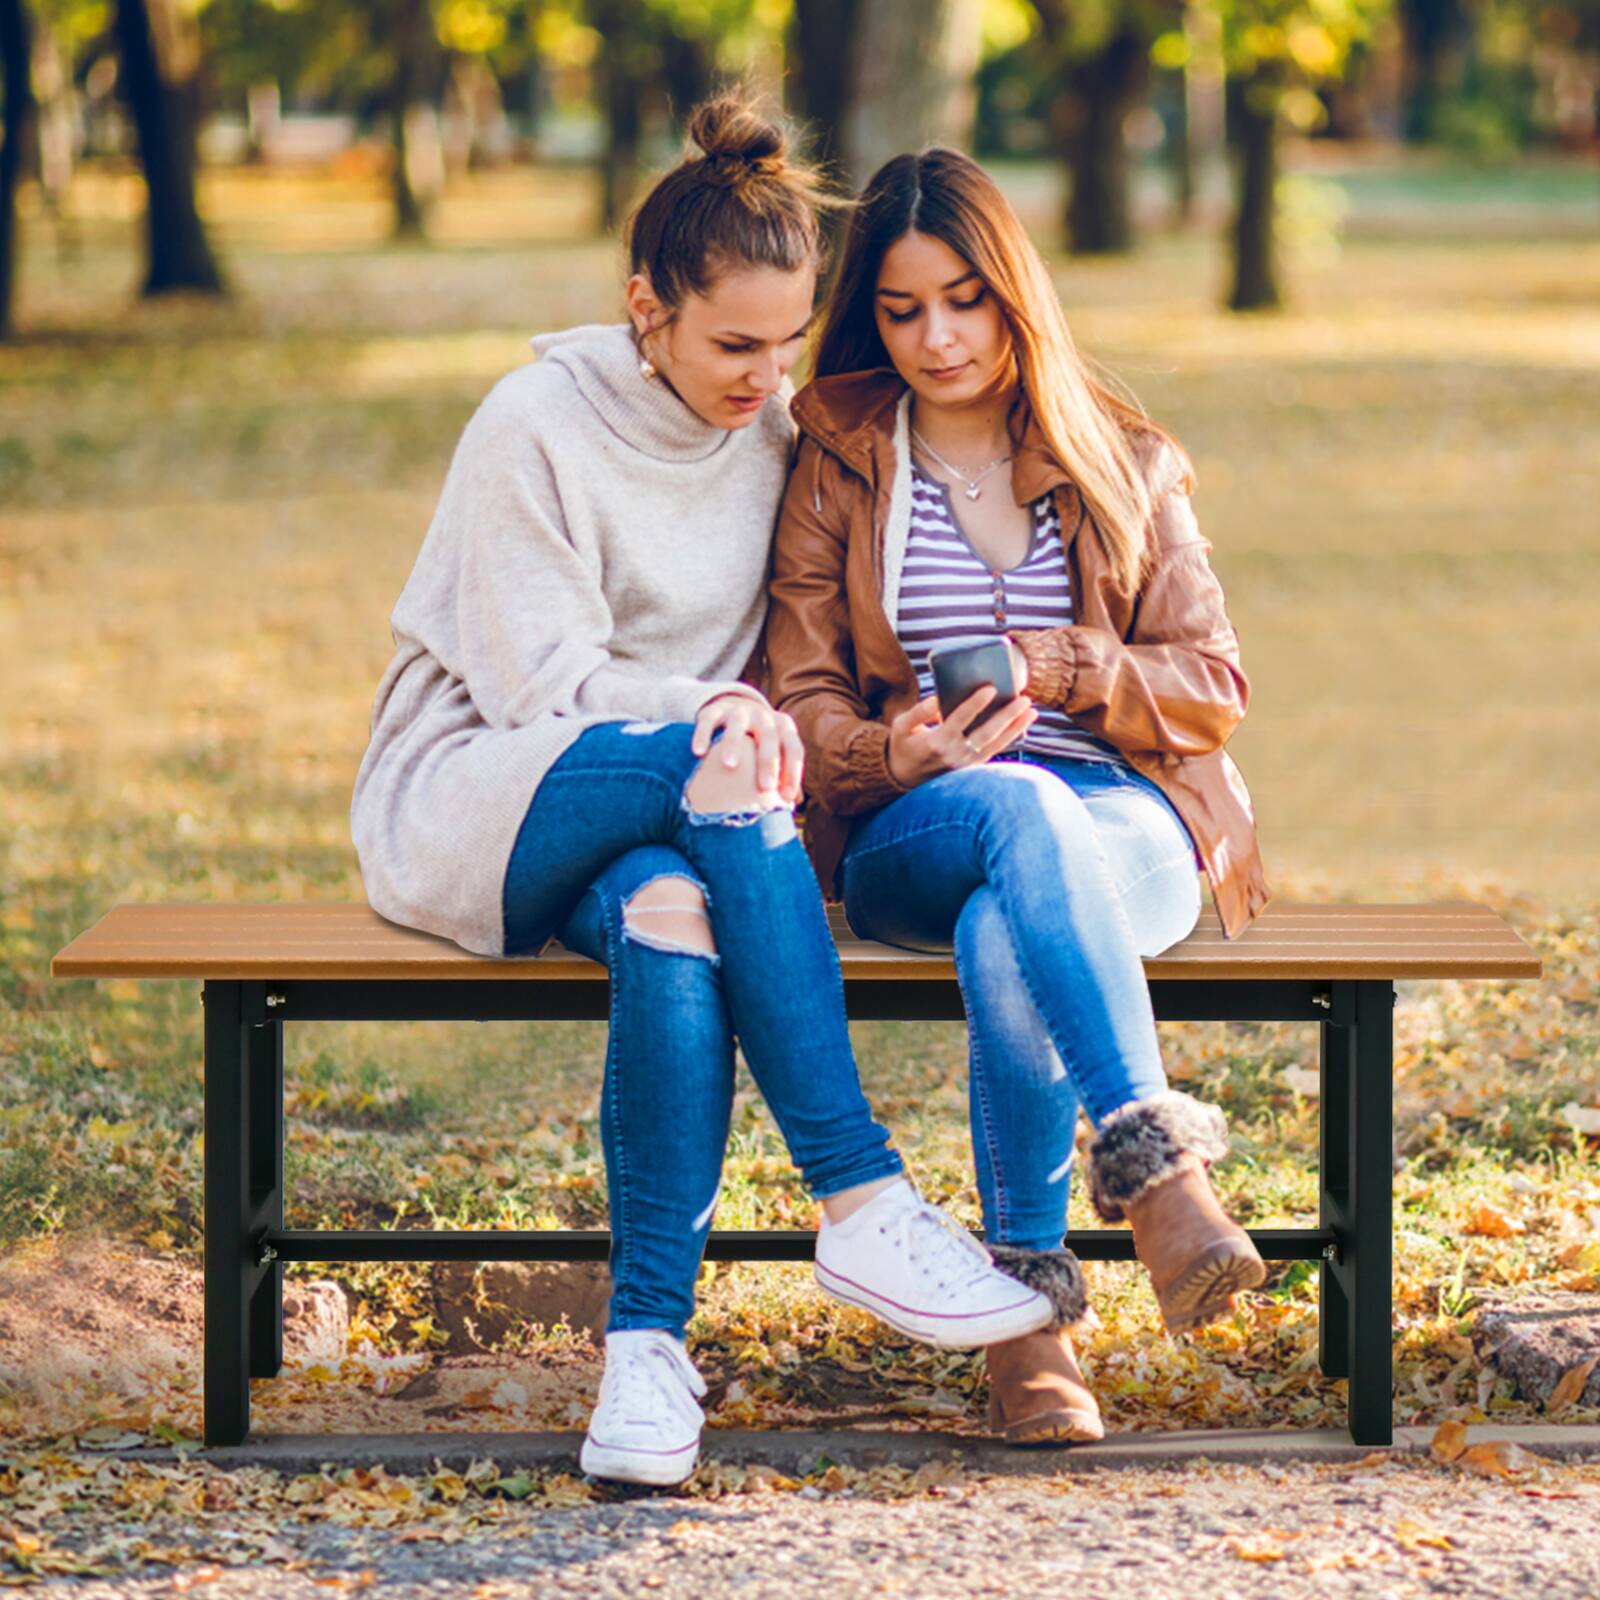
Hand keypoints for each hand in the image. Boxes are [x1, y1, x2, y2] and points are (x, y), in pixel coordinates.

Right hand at [691, 694, 804, 804]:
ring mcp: (738, 711)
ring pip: (737, 725)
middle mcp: (763, 716)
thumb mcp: (776, 751)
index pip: (793, 748)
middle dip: (768, 762)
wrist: (736, 707)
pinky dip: (702, 735)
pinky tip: (698, 752)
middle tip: (765, 788)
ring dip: (733, 744)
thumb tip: (793, 802)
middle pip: (769, 737)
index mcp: (783, 727)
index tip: (786, 796)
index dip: (793, 771)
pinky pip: (708, 721)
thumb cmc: (760, 742)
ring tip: (729, 766)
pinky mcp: (714, 710)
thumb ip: (784, 772)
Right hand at [885, 686, 1036, 787]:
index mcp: (936, 741)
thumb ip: (919, 711)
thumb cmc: (902, 746)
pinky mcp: (970, 769)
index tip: (990, 688)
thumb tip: (938, 698)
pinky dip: (1009, 739)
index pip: (959, 719)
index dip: (975, 704)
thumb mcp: (901, 726)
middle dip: (1006, 716)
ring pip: (995, 745)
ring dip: (1015, 728)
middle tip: (1024, 699)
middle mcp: (953, 754)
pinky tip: (1021, 725)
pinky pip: (993, 752)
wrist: (901, 778)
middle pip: (985, 733)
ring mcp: (964, 764)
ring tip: (1031, 711)